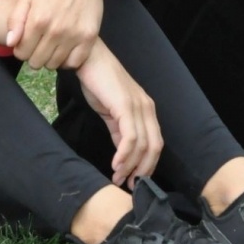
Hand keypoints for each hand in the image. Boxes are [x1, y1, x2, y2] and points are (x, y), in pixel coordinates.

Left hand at [4, 0, 105, 70]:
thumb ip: (15, 20)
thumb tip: (11, 43)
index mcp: (38, 20)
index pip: (22, 53)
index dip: (22, 51)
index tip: (27, 44)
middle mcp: (55, 31)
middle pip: (37, 62)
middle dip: (34, 56)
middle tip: (39, 46)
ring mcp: (73, 36)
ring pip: (54, 65)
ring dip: (50, 59)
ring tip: (52, 47)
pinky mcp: (88, 39)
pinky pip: (73, 63)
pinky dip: (67, 61)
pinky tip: (65, 51)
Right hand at [75, 41, 161, 187]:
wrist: (88, 58)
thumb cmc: (98, 83)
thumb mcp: (112, 112)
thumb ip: (119, 131)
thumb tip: (122, 154)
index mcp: (146, 110)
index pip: (155, 144)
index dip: (147, 165)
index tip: (134, 180)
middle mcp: (147, 108)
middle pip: (153, 147)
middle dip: (141, 170)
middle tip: (127, 184)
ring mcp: (138, 106)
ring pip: (142, 145)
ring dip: (130, 166)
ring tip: (117, 178)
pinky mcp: (125, 105)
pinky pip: (130, 136)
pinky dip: (124, 154)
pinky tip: (114, 165)